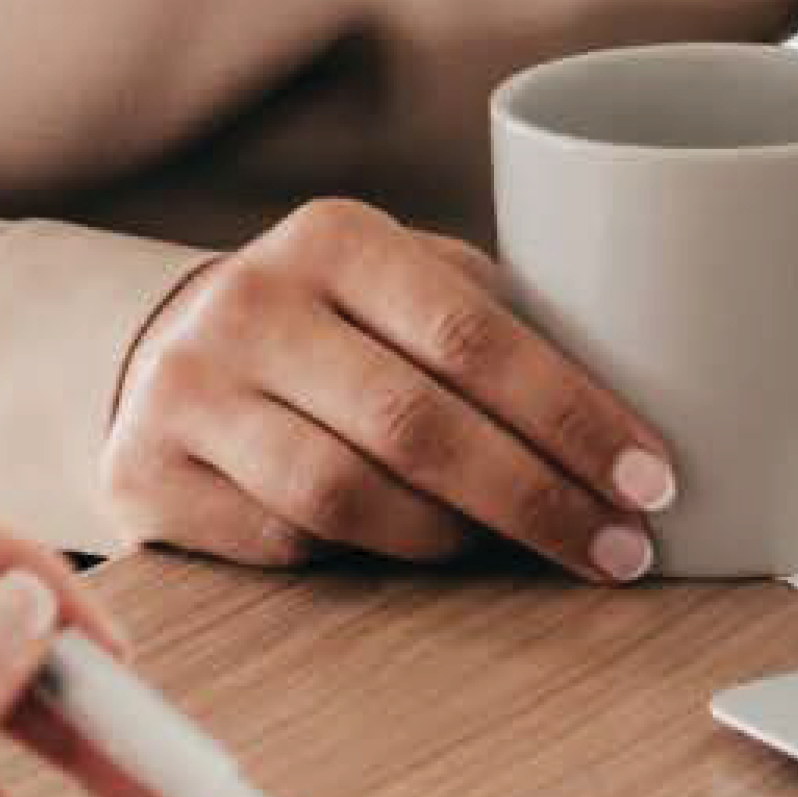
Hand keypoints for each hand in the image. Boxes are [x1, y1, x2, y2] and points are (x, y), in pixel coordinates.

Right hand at [100, 195, 683, 582]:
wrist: (167, 352)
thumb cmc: (339, 328)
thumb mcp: (407, 288)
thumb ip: (499, 324)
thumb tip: (647, 407)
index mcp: (336, 237)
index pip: (472, 335)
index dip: (572, 416)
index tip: (652, 479)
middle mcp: (249, 303)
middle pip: (417, 426)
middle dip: (538, 499)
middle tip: (622, 549)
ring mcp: (186, 392)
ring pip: (348, 498)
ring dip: (459, 540)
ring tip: (529, 552)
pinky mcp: (145, 478)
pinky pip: (287, 545)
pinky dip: (369, 559)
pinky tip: (418, 556)